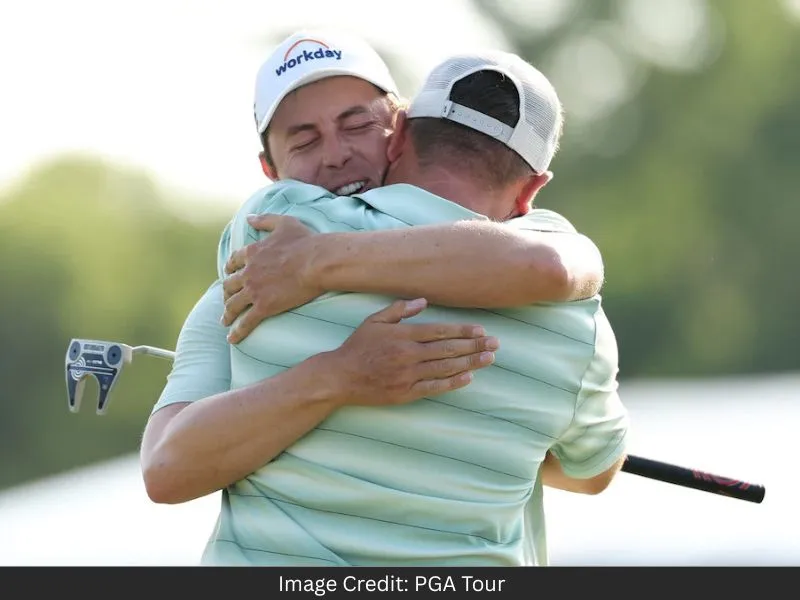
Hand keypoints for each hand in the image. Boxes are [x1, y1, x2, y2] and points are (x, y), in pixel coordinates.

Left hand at [222, 214, 321, 342]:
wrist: (317, 262)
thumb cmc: (305, 241)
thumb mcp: (284, 223)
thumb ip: (264, 220)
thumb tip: (249, 218)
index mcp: (253, 253)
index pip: (234, 262)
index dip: (230, 269)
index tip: (229, 275)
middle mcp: (249, 272)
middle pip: (230, 285)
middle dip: (226, 294)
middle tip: (226, 301)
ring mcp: (255, 291)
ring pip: (234, 305)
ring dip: (227, 314)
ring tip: (225, 322)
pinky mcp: (264, 306)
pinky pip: (246, 322)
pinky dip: (237, 331)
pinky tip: (232, 339)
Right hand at [325, 297, 498, 406]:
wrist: (340, 376)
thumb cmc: (358, 346)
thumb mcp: (374, 321)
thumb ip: (398, 310)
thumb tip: (423, 301)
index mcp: (403, 336)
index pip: (440, 331)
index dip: (463, 331)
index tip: (481, 330)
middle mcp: (408, 355)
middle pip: (448, 349)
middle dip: (474, 346)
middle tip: (495, 343)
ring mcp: (407, 375)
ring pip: (445, 368)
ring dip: (470, 363)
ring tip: (489, 358)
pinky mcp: (405, 393)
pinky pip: (433, 387)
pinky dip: (452, 383)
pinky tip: (468, 378)